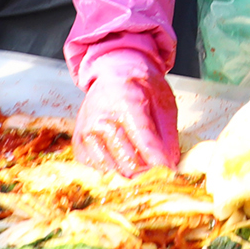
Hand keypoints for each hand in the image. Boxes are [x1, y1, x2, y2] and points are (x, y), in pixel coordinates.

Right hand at [73, 58, 181, 176]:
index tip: (170, 174)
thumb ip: (167, 133)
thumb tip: (171, 162)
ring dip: (130, 176)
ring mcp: (86, 133)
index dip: (158, 161)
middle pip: (127, 161)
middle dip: (147, 173)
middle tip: (160, 177)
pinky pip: (96, 169)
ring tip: (144, 172)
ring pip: (111, 170)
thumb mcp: (163, 101)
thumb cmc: (140, 86)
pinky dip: (112, 171)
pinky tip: (123, 163)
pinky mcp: (79, 144)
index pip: (143, 140)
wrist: (113, 72)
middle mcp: (101, 120)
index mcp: (126, 103)